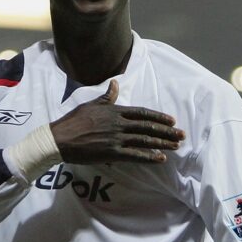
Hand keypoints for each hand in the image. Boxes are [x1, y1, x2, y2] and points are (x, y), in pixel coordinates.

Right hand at [50, 79, 185, 164]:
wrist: (60, 139)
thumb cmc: (73, 121)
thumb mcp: (91, 104)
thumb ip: (107, 96)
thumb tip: (116, 83)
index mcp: (115, 111)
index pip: (142, 113)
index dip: (158, 117)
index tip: (172, 121)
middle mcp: (118, 124)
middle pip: (148, 127)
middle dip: (166, 131)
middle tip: (182, 135)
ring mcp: (116, 138)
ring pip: (145, 140)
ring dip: (162, 143)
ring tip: (176, 146)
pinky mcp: (112, 153)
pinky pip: (135, 155)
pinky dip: (149, 157)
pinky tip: (161, 158)